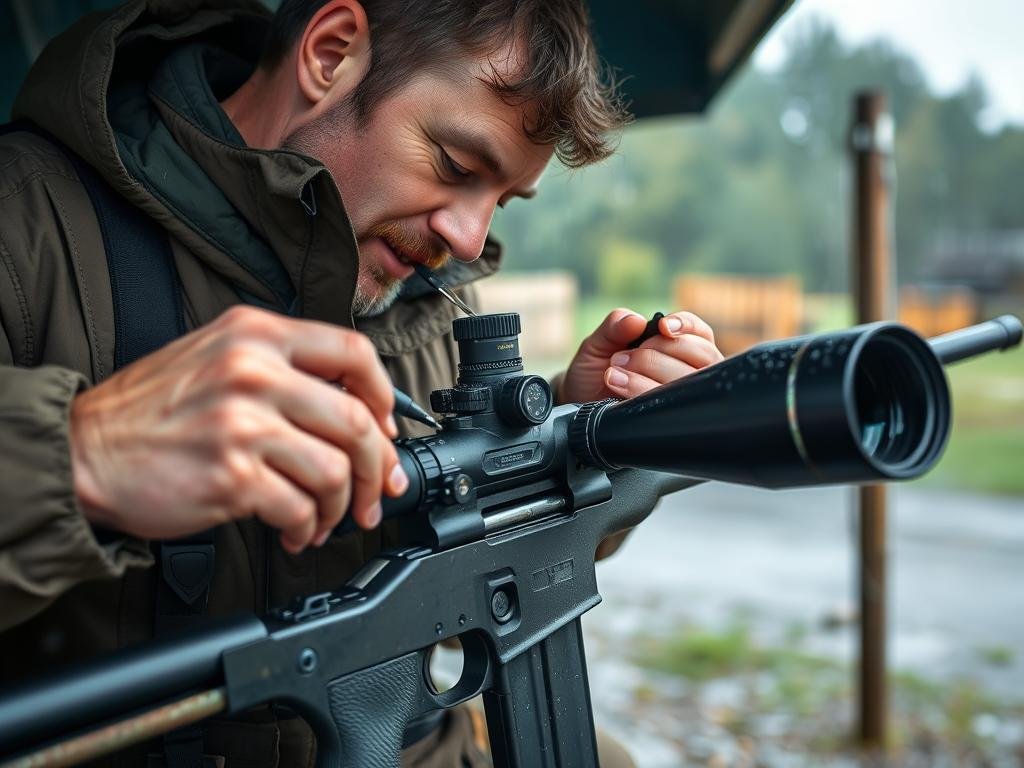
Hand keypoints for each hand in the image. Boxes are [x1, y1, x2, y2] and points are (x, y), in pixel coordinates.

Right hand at [69, 306, 406, 552]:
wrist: (84, 451)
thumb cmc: (150, 411)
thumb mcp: (216, 357)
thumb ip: (283, 369)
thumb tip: (354, 410)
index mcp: (256, 335)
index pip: (353, 352)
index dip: (384, 395)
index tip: (388, 427)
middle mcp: (254, 372)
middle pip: (356, 421)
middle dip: (378, 467)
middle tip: (377, 490)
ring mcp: (243, 424)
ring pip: (335, 470)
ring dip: (341, 506)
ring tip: (325, 519)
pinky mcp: (232, 476)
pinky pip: (300, 507)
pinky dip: (307, 527)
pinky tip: (296, 531)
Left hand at [559, 308, 724, 402]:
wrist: (580, 404)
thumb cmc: (595, 370)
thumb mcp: (598, 343)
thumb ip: (614, 326)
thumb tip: (636, 319)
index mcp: (676, 344)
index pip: (698, 331)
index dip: (686, 326)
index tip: (664, 327)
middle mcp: (687, 368)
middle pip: (700, 355)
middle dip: (658, 353)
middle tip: (620, 358)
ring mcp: (681, 394)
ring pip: (687, 380)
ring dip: (649, 374)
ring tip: (613, 375)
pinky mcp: (671, 416)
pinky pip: (671, 406)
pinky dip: (643, 392)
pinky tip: (618, 390)